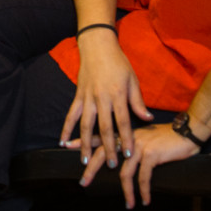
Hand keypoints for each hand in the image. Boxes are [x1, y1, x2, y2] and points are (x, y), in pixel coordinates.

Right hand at [58, 29, 153, 169]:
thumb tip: (147, 118)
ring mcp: (88, 97)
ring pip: (86, 125)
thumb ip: (138, 101)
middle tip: (110, 164)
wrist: (97, 45)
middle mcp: (102, 98)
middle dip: (108, 147)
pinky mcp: (78, 95)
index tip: (129, 155)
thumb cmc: (118, 62)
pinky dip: (66, 129)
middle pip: (104, 127)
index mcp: (118, 94)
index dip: (126, 139)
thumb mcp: (132, 80)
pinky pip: (71, 115)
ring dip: (85, 144)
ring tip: (85, 160)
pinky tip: (63, 142)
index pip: (123, 122)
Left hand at [78, 123, 199, 207]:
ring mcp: (139, 146)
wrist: (187, 132)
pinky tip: (144, 201)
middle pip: (104, 154)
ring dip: (127, 192)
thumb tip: (121, 158)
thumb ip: (132, 145)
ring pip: (124, 172)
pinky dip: (143, 191)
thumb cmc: (167, 139)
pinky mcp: (151, 154)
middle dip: (92, 169)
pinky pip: (143, 177)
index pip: (99, 136)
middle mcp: (129, 138)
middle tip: (83, 182)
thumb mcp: (146, 139)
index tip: (67, 145)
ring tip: (128, 204)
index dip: (83, 141)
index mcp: (125, 134)